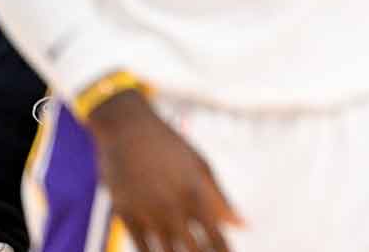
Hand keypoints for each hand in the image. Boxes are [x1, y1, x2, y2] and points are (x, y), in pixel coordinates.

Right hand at [87, 90, 243, 251]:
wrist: (127, 128)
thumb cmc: (170, 147)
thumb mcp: (200, 166)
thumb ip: (221, 200)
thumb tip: (243, 226)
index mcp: (196, 192)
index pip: (216, 236)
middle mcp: (173, 205)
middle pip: (194, 250)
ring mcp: (147, 212)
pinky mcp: (125, 215)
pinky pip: (142, 248)